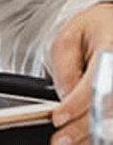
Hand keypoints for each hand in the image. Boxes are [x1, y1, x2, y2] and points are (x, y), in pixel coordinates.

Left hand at [48, 1, 112, 144]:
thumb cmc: (92, 31)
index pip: (95, 85)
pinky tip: (84, 137)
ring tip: (69, 141)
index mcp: (110, 50)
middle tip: (60, 140)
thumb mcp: (67, 39)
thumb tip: (63, 98)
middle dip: (82, 128)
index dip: (75, 105)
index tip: (57, 118)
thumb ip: (65, 68)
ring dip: (92, 135)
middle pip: (107, 109)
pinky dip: (101, 132)